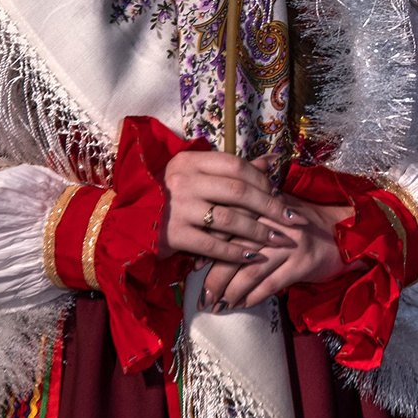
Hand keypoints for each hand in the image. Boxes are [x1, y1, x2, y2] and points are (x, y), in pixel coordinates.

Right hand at [162, 150, 297, 263]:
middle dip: (270, 207)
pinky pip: (213, 245)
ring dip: (259, 231)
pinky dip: (236, 252)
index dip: (262, 181)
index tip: (280, 195)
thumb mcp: (194, 175)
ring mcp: (178, 208)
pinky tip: (253, 257)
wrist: (126, 220)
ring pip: (230, 219)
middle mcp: (184, 181)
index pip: (236, 165)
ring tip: (279, 240)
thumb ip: (231, 170)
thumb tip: (271, 161)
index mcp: (189, 161)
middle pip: (238, 191)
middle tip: (292, 220)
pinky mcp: (173, 235)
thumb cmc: (168, 195)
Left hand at [207, 194, 350, 310]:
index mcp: (263, 205)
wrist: (343, 233)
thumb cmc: (303, 223)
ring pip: (250, 270)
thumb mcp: (276, 210)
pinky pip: (271, 283)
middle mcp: (274, 221)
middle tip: (202, 297)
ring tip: (218, 306)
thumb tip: (208, 227)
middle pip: (234, 250)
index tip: (193, 266)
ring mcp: (289, 243)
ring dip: (230, 292)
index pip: (228, 224)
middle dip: (215, 277)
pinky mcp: (302, 263)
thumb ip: (246, 212)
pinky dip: (254, 296)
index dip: (208, 246)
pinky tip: (242, 305)